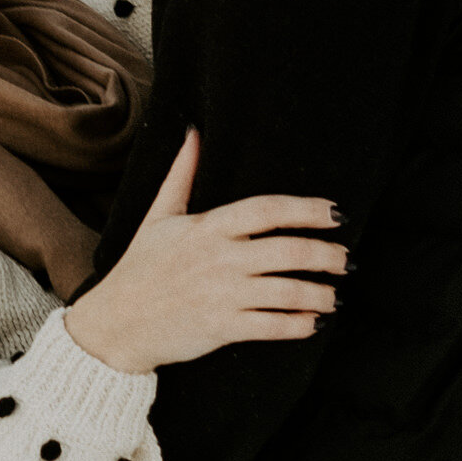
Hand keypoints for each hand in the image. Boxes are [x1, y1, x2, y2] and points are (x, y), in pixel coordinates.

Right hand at [63, 130, 346, 374]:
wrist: (115, 324)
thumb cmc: (140, 268)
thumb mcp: (158, 216)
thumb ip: (182, 174)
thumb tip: (193, 132)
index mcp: (207, 227)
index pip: (268, 210)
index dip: (307, 209)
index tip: (335, 214)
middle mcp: (219, 258)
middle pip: (289, 250)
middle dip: (326, 255)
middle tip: (347, 259)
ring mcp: (222, 294)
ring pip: (288, 292)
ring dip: (321, 294)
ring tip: (336, 296)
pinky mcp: (221, 328)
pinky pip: (272, 326)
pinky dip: (299, 325)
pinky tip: (313, 322)